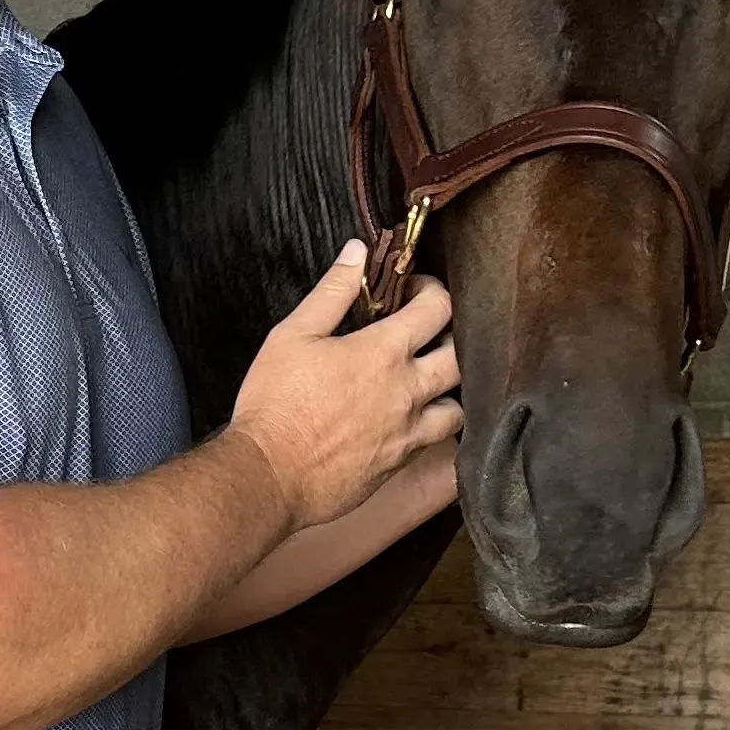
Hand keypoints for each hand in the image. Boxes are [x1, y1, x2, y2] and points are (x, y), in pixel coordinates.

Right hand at [227, 242, 460, 534]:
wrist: (270, 477)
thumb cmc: (275, 405)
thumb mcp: (293, 336)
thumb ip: (331, 292)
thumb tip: (357, 252)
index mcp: (383, 352)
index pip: (438, 308)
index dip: (433, 290)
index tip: (415, 291)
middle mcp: (407, 391)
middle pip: (459, 356)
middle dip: (449, 336)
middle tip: (426, 333)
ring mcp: (409, 432)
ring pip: (457, 406)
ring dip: (447, 389)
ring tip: (425, 381)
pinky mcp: (400, 463)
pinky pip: (436, 442)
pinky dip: (431, 425)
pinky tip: (410, 419)